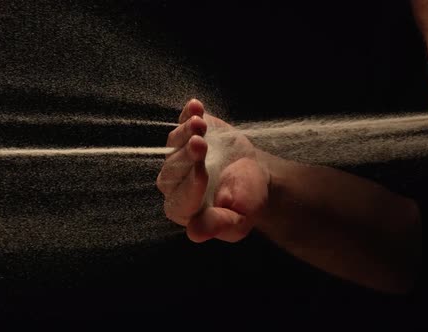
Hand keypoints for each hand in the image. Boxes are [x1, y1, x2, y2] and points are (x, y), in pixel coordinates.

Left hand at [156, 99, 269, 242]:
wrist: (255, 175)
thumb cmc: (248, 201)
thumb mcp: (240, 219)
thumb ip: (219, 225)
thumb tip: (194, 232)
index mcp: (185, 210)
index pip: (180, 200)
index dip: (190, 186)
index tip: (202, 174)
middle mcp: (175, 183)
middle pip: (172, 171)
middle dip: (186, 156)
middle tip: (200, 144)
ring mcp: (179, 156)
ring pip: (173, 146)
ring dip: (184, 133)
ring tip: (199, 123)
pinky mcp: (187, 134)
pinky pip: (182, 124)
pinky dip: (187, 114)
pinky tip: (196, 106)